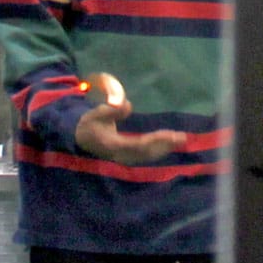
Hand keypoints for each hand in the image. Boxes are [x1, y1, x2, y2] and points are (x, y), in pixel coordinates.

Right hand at [71, 72, 191, 163]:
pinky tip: (169, 143)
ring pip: (148, 155)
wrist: (79, 139)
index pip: (138, 145)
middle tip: (182, 137)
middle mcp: (121, 155)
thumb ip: (111, 110)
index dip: (155, 141)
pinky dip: (159, 149)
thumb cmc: (89, 125)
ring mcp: (125, 157)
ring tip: (180, 140)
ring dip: (165, 147)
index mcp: (113, 145)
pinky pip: (146, 154)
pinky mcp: (128, 156)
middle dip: (165, 145)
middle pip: (147, 152)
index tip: (170, 135)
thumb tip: (128, 105)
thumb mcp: (96, 114)